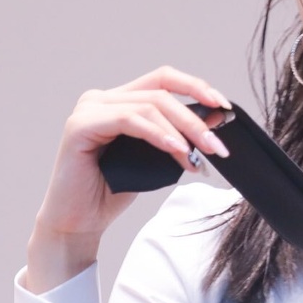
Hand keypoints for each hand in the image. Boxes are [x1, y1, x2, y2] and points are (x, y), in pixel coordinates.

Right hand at [25, 66, 231, 293]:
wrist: (79, 222)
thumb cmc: (112, 191)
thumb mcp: (156, 158)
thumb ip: (177, 136)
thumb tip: (213, 117)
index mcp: (117, 101)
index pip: (162, 80)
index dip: (195, 87)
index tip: (223, 106)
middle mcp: (101, 99)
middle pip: (161, 93)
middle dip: (195, 120)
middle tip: (217, 146)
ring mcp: (88, 109)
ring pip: (149, 105)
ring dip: (182, 131)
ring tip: (198, 157)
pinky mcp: (80, 126)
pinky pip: (129, 119)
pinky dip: (157, 133)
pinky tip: (175, 148)